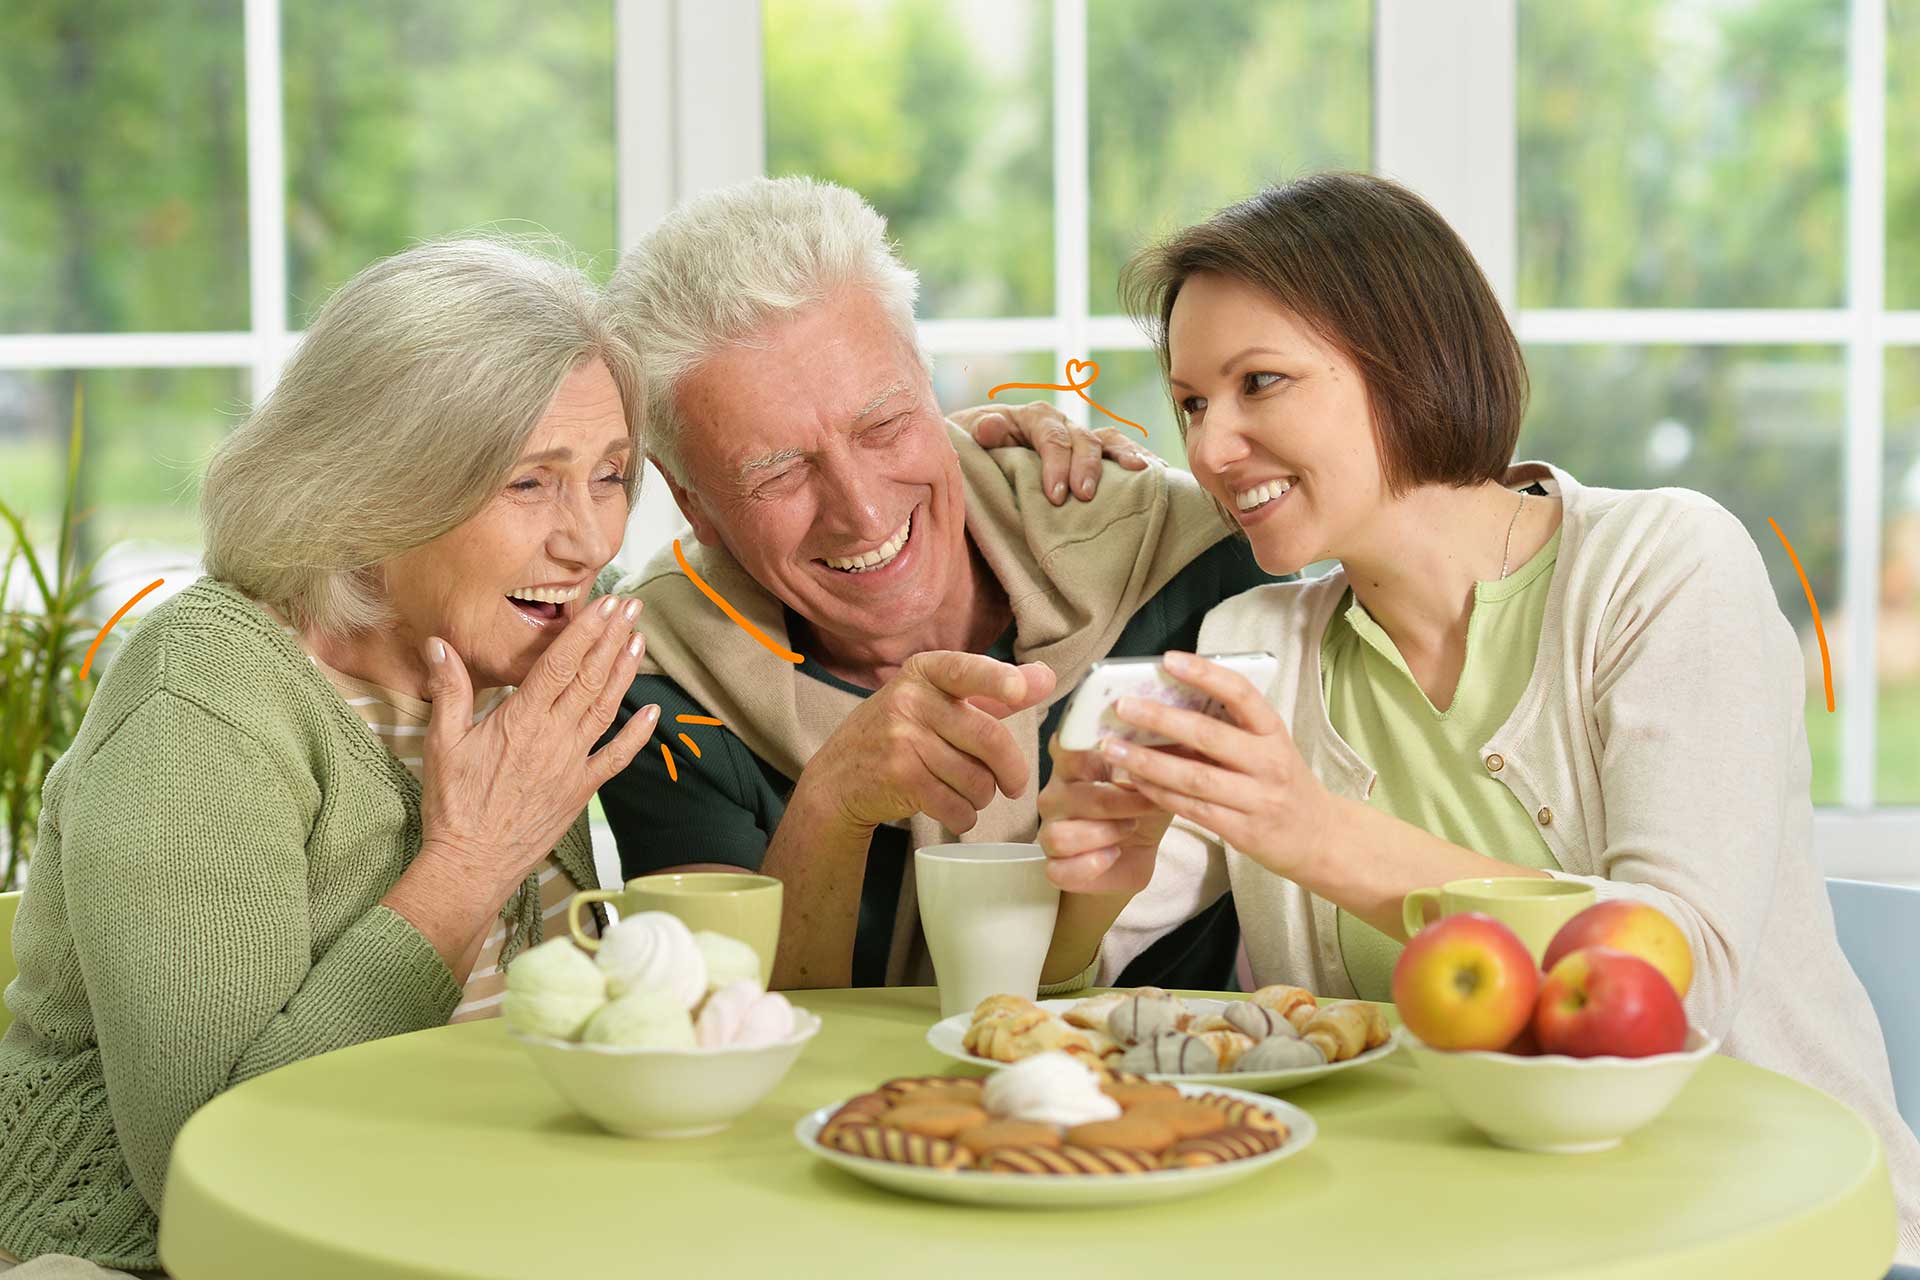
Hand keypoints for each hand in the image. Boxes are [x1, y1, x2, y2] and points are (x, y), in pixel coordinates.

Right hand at [418, 595, 660, 894]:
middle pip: (590, 678)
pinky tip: (653, 712)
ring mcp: (573, 764)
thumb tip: (438, 643)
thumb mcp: (442, 742)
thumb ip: (449, 689)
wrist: (471, 864)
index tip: (606, 604)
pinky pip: (616, 758)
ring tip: (640, 641)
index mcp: (521, 721)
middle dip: (613, 638)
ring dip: (625, 673)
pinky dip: (637, 735)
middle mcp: (554, 737)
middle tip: (632, 606)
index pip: (561, 663)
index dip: (587, 630)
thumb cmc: (453, 804)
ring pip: (607, 709)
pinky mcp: (582, 790)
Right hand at [799, 650, 1055, 834]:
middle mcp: (909, 699)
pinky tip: (954, 811)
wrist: (838, 778)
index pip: (966, 670)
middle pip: (987, 738)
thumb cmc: (901, 735)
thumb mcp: (939, 702)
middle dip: (1011, 771)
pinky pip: (955, 805)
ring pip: (975, 778)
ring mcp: (900, 738)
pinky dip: (964, 816)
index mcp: (925, 672)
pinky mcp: (898, 777)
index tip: (1019, 692)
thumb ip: (994, 692)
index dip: (996, 680)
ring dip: (982, 796)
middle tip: (1014, 786)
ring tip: (969, 794)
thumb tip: (1047, 676)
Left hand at [953, 399, 1152, 504]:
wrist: (979, 451)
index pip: (1050, 437)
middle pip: (1082, 439)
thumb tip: (988, 428)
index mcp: (1033, 418)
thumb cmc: (975, 451)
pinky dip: (1139, 460)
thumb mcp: (969, 439)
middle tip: (1085, 496)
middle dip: (1086, 466)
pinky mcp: (1093, 454)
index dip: (1056, 464)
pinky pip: (1120, 451)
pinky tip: (1157, 475)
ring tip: (1140, 474)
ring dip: (1123, 457)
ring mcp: (1080, 438)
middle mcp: (1061, 423)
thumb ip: (980, 434)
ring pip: (1108, 440)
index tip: (1056, 496)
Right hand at [1036, 732, 1172, 894]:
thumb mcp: (1154, 773)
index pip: (1065, 744)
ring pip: (1061, 836)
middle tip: (1149, 803)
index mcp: (1074, 762)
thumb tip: (1172, 729)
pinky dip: (1090, 865)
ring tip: (1130, 829)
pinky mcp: (1056, 864)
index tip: (1114, 748)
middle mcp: (1056, 793)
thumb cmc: (1142, 802)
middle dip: (1120, 802)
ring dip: (1104, 834)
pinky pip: (1060, 869)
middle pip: (1074, 796)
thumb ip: (1154, 750)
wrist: (1139, 848)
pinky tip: (1112, 854)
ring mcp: (1051, 829)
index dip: (1086, 747)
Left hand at [1093, 651, 1333, 878]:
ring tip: (1113, 748)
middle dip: (1161, 718)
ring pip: (1195, 777)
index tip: (1168, 660)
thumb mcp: (1268, 747)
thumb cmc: (1281, 782)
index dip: (1205, 674)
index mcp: (1273, 732)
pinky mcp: (1244, 832)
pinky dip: (1160, 794)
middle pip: (1209, 736)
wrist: (1320, 837)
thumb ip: (1229, 727)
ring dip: (1149, 762)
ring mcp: (1258, 799)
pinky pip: (1194, 810)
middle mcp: (1269, 762)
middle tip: (1122, 705)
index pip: (1241, 694)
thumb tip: (1166, 702)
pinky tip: (1134, 781)